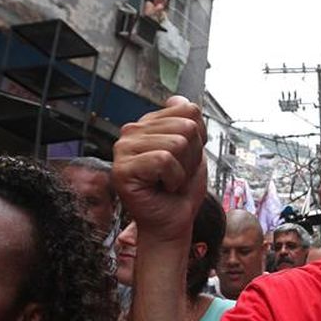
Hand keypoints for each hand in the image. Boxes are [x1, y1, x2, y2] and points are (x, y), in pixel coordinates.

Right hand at [112, 97, 206, 241]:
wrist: (172, 222)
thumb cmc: (180, 192)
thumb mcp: (193, 151)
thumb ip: (188, 123)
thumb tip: (178, 98)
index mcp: (149, 124)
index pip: (189, 110)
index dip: (198, 139)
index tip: (186, 159)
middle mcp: (132, 132)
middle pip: (186, 126)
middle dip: (191, 156)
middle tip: (177, 175)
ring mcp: (124, 149)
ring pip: (177, 143)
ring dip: (182, 170)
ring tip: (169, 182)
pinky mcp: (122, 168)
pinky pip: (164, 160)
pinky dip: (173, 179)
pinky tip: (161, 188)